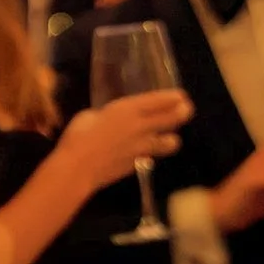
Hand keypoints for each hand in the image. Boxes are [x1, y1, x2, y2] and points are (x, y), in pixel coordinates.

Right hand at [59, 89, 192, 188]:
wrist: (78, 168)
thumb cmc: (78, 136)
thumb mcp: (91, 116)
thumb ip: (107, 115)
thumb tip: (109, 118)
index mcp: (128, 110)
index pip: (159, 101)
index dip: (173, 98)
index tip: (182, 95)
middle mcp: (141, 127)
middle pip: (172, 118)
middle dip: (182, 113)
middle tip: (185, 109)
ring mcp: (142, 148)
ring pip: (171, 142)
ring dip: (172, 138)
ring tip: (168, 136)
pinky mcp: (139, 165)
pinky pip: (153, 156)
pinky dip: (153, 153)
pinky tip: (147, 152)